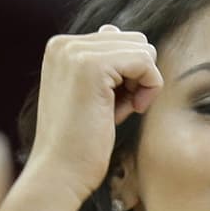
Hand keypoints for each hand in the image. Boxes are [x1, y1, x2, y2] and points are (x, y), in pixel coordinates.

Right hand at [27, 25, 162, 207]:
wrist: (60, 174)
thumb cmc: (79, 146)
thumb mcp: (92, 98)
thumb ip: (106, 67)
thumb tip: (122, 36)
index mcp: (62, 48)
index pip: (120, 41)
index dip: (129, 76)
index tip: (113, 105)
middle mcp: (65, 44)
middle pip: (135, 41)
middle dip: (138, 77)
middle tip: (121, 108)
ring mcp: (75, 52)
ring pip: (142, 49)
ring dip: (143, 83)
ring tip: (122, 110)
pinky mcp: (91, 66)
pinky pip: (145, 61)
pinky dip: (150, 87)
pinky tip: (133, 110)